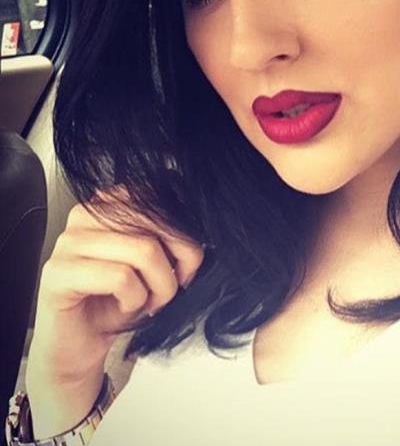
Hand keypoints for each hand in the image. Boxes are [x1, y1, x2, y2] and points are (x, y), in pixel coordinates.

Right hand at [26, 186, 204, 388]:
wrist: (81, 346)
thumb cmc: (120, 299)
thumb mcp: (157, 258)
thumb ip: (173, 232)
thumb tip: (202, 221)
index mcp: (110, 200)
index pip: (164, 192)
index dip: (187, 231)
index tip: (188, 261)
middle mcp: (86, 213)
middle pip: (158, 218)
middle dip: (182, 257)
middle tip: (177, 284)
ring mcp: (68, 241)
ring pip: (144, 250)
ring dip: (161, 286)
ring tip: (152, 301)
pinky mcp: (57, 273)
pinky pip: (121, 278)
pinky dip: (136, 299)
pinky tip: (126, 306)